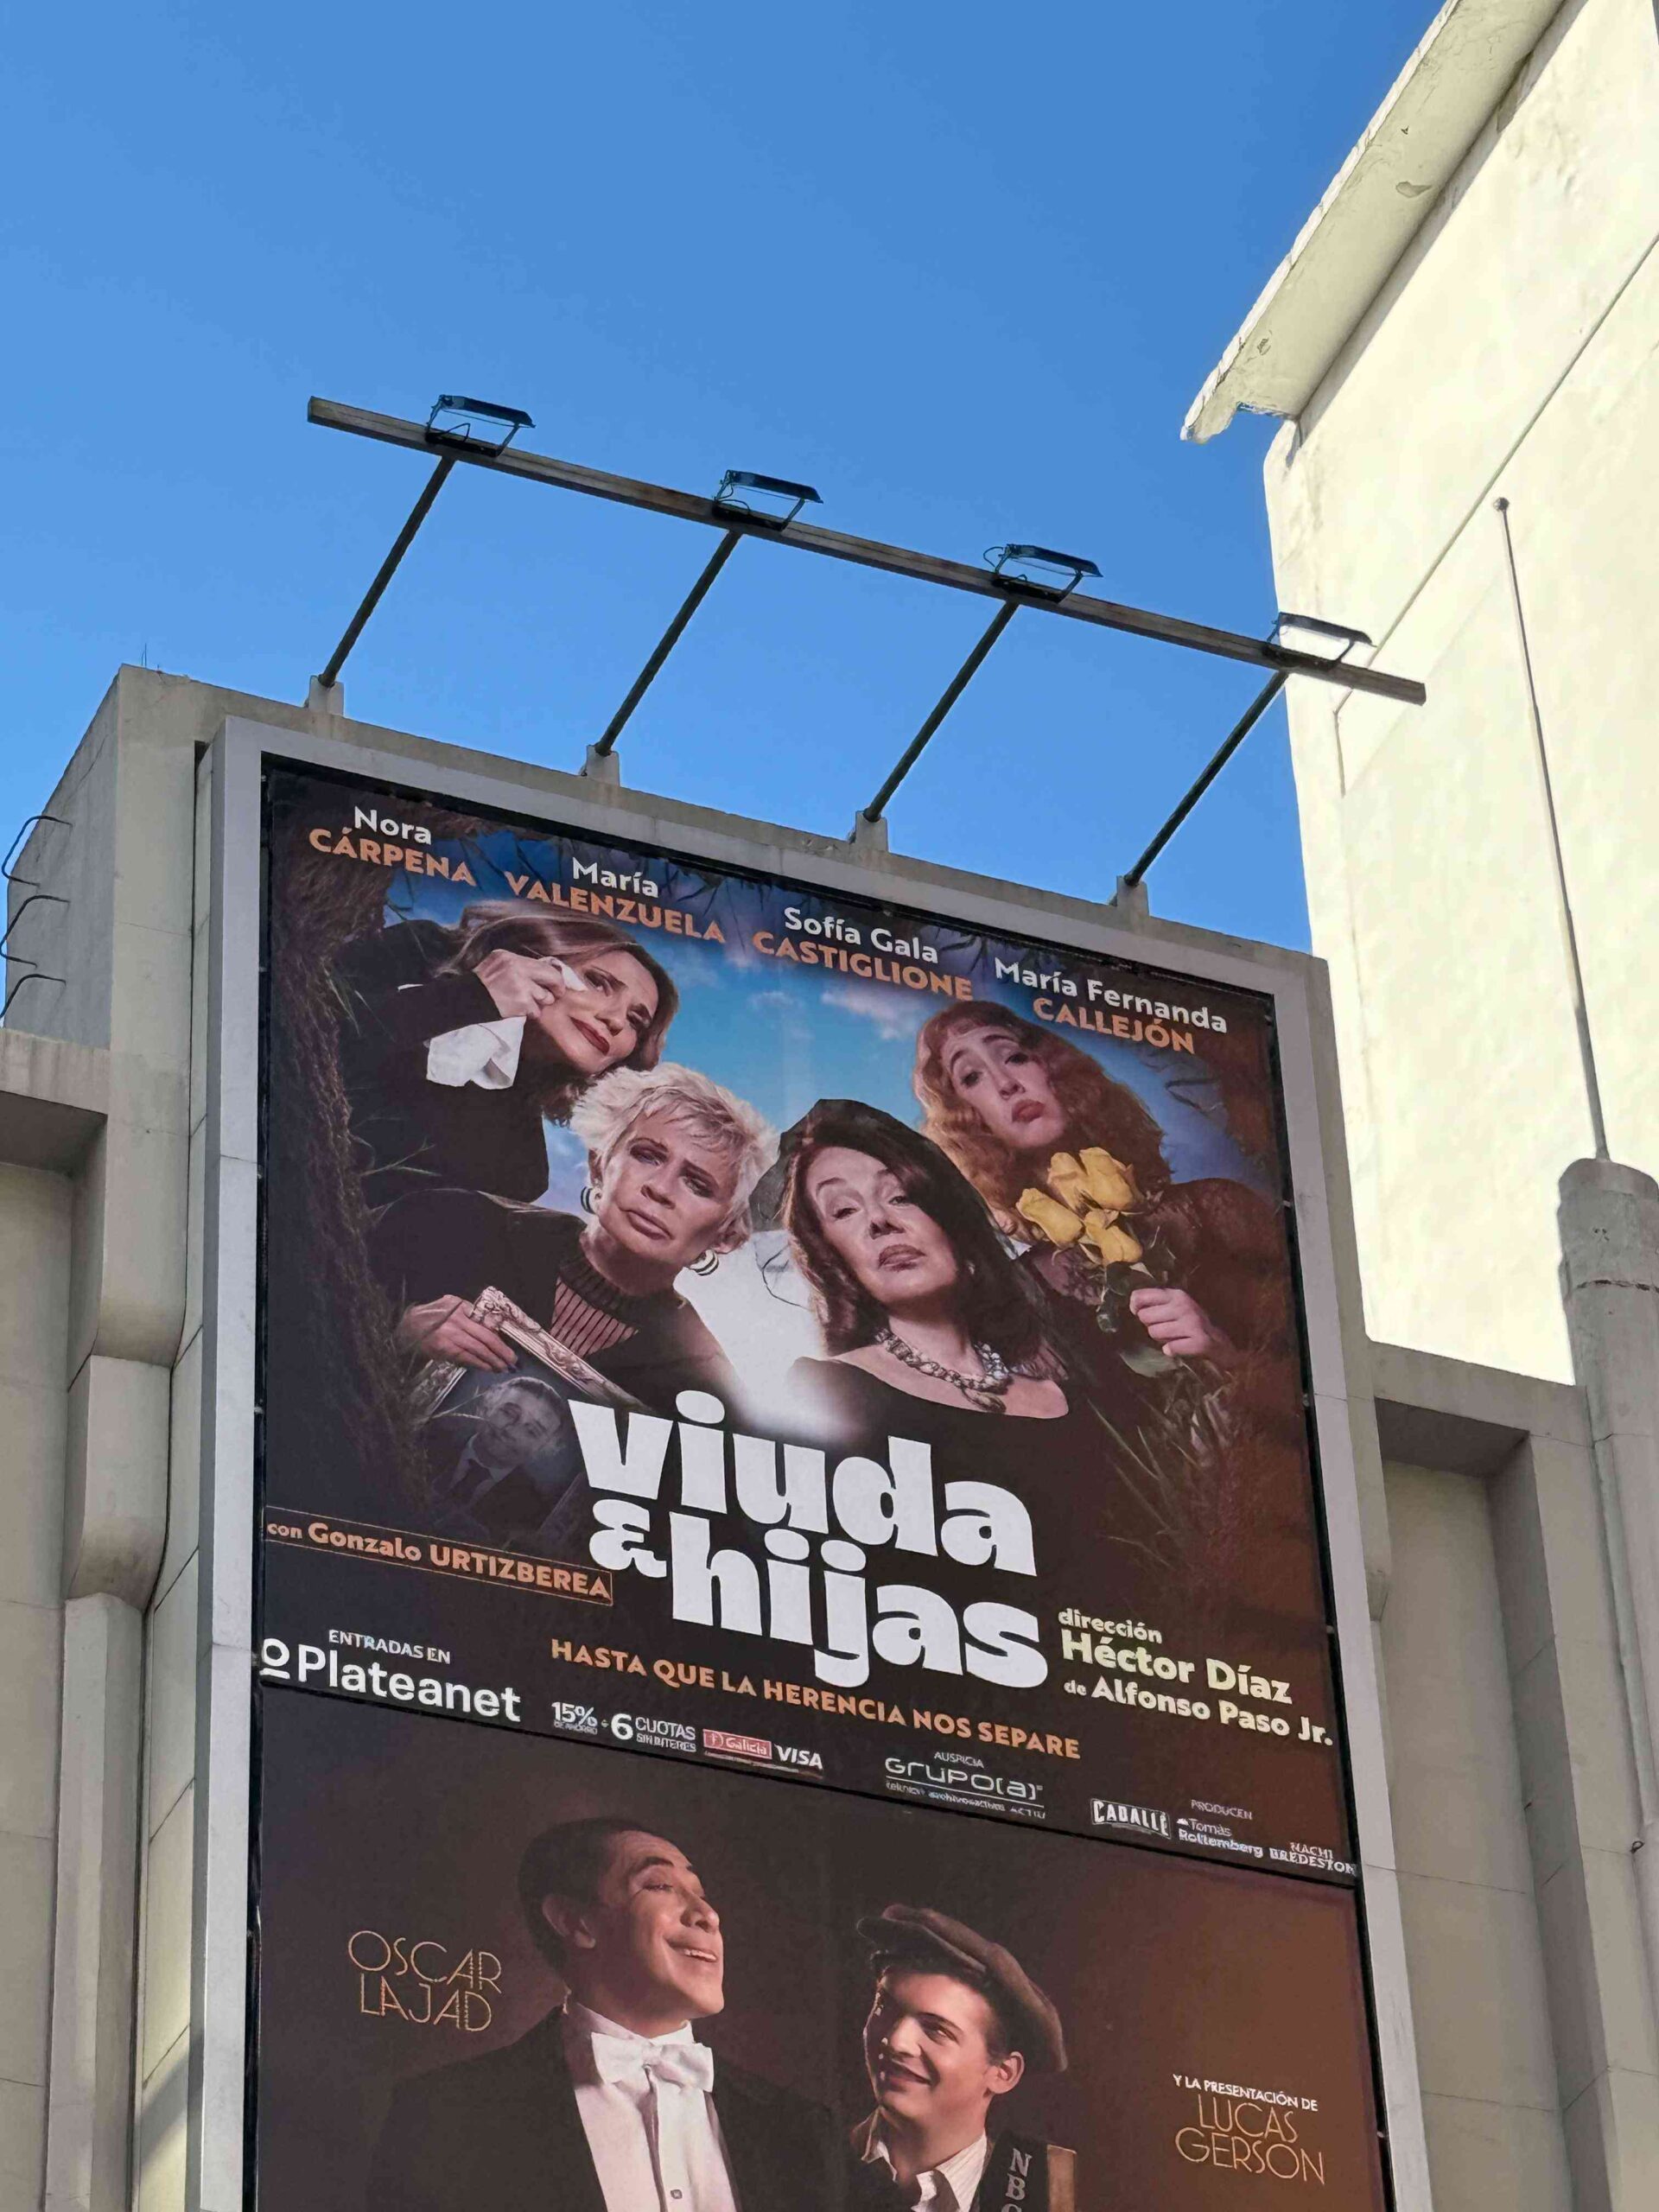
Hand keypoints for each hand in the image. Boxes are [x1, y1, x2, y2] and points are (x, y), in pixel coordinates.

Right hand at [399, 1294, 515, 1369]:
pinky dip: (478, 1364)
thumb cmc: (431, 1315)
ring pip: (477, 1350)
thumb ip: (467, 1311)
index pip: (485, 1325)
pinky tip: (488, 1368)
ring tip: (503, 1367)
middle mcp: (457, 1322)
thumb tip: (488, 1324)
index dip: (498, 1338)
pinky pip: (465, 1358)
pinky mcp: (445, 1350)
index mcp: (461, 1309)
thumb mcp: (449, 1304)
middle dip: (501, 1351)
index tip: (508, 1346)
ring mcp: (451, 1337)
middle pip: (485, 1339)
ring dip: (492, 1360)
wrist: (406, 1326)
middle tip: (512, 1361)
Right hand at [473, 949, 566, 1022]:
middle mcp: (519, 969)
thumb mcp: (498, 962)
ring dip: (540, 1002)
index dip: (554, 976)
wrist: (467, 999)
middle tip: (556, 994)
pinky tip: (520, 1009)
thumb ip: (518, 964)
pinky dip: (530, 1012)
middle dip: (557, 988)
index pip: (543, 965)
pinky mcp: (521, 1003)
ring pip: (545, 997)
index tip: (556, 983)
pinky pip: (536, 1011)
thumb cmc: (483, 981)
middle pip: (551, 978)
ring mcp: (521, 987)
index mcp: (512, 958)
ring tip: (528, 1002)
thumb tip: (542, 968)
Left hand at [1128, 1285, 1233, 1363]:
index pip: (1141, 1296)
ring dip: (1161, 1339)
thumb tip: (1133, 1306)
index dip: (1135, 1306)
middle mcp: (1183, 1306)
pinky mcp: (1198, 1341)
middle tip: (1165, 1327)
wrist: (1221, 1341)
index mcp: (1176, 1294)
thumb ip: (1156, 1302)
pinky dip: (1172, 1350)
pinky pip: (1170, 1348)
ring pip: (1154, 1333)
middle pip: (1145, 1317)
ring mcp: (1192, 1323)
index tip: (1138, 1312)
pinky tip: (1180, 1346)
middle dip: (1150, 1325)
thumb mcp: (1176, 1305)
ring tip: (1174, 1336)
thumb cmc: (1192, 1322)